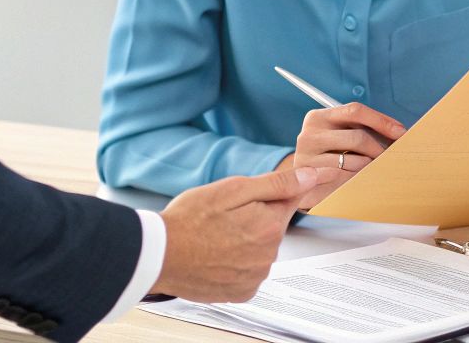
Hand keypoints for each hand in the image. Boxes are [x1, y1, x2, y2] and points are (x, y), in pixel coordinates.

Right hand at [151, 165, 326, 300]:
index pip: (289, 200)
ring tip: (216, 236)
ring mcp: (255, 277)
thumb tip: (311, 177)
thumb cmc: (189, 220)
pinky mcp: (241, 292)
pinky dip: (237, 263)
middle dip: (255, 217)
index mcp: (270, 226)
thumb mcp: (232, 189)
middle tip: (224, 215)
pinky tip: (217, 255)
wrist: (158, 255)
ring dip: (245, 241)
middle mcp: (268, 256)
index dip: (278, 192)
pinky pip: (249, 271)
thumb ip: (276, 184)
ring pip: (260, 249)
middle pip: (272, 226)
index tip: (272, 191)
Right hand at [283, 103, 406, 208]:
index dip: (381, 121)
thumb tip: (398, 133)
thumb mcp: (339, 136)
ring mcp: (306, 157)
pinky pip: (345, 179)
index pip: (355, 111)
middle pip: (358, 137)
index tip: (401, 132)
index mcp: (319, 117)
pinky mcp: (310, 180)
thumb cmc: (328, 154)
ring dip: (369, 167)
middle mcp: (310, 134)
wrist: (299, 181)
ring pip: (354, 162)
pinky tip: (358, 180)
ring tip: (372, 170)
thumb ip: (362, 129)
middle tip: (391, 158)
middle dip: (380, 149)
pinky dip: (357, 180)